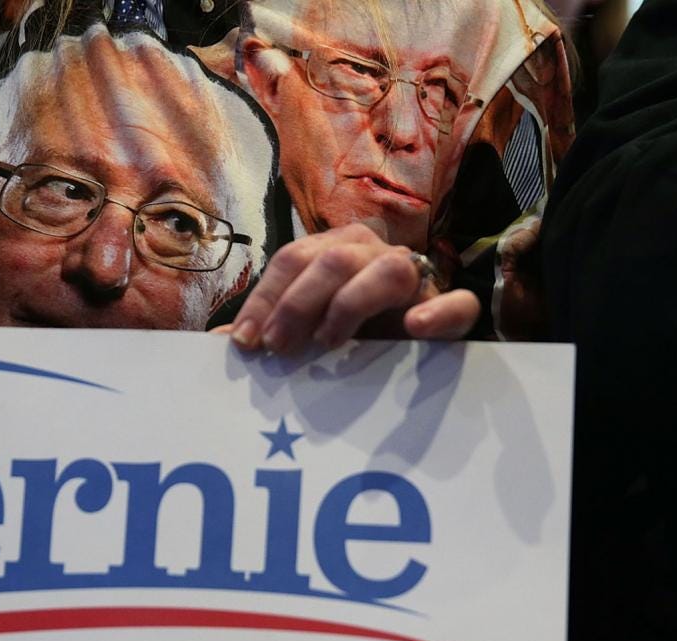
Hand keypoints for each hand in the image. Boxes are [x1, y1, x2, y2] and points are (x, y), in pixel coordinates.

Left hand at [221, 223, 480, 352]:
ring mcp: (417, 278)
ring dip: (351, 304)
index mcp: (335, 251)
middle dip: (297, 304)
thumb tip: (218, 342)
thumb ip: (270, 330)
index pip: (292, 260)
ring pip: (388, 270)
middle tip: (277, 348)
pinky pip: (458, 304)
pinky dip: (438, 312)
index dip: (264, 299)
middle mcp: (374, 254)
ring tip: (329, 341)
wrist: (420, 353)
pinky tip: (414, 327)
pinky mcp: (454, 309)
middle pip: (332, 261)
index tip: (244, 342)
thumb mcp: (306, 334)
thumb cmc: (353, 339)